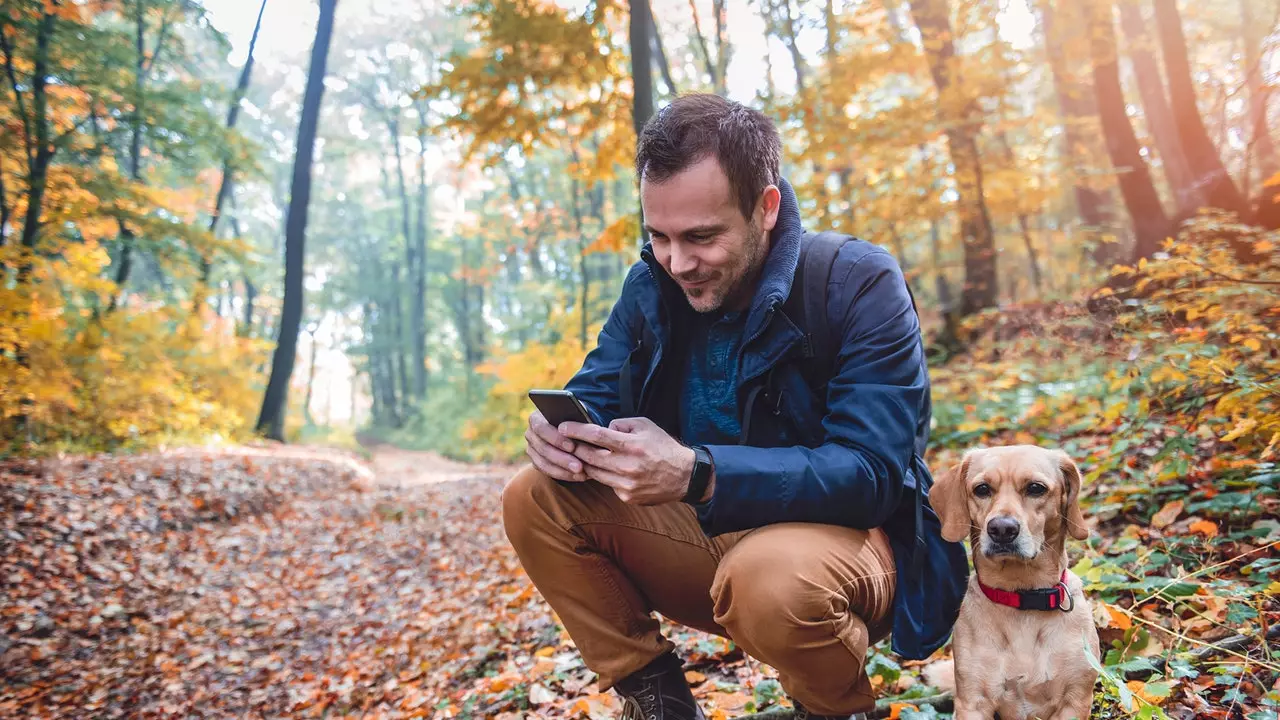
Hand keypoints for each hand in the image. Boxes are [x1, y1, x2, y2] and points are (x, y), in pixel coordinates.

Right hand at [524, 410, 587, 481]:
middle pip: (543, 448)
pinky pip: (547, 471)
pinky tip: (578, 476)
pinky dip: (563, 474)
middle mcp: (531, 433)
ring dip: (563, 470)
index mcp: (537, 417)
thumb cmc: (577, 419)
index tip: (572, 447)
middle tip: (579, 467)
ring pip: (543, 463)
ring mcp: (532, 449)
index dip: (556, 438)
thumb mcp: (578, 416)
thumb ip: (579, 423)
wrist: (574, 429)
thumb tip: (587, 429)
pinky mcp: (536, 462)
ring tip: (580, 473)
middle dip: (562, 459)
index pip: (541, 428)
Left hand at [560, 417, 698, 504]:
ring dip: (585, 463)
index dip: (576, 430)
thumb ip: (621, 424)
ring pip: (594, 473)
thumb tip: (604, 429)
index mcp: (631, 445)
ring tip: (579, 455)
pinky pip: (607, 484)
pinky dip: (604, 476)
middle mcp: (627, 466)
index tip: (562, 427)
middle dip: (574, 448)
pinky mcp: (627, 497)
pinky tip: (605, 469)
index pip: (596, 436)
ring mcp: (626, 485)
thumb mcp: (646, 426)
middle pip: (589, 457)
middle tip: (564, 442)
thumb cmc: (663, 447)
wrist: (685, 477)